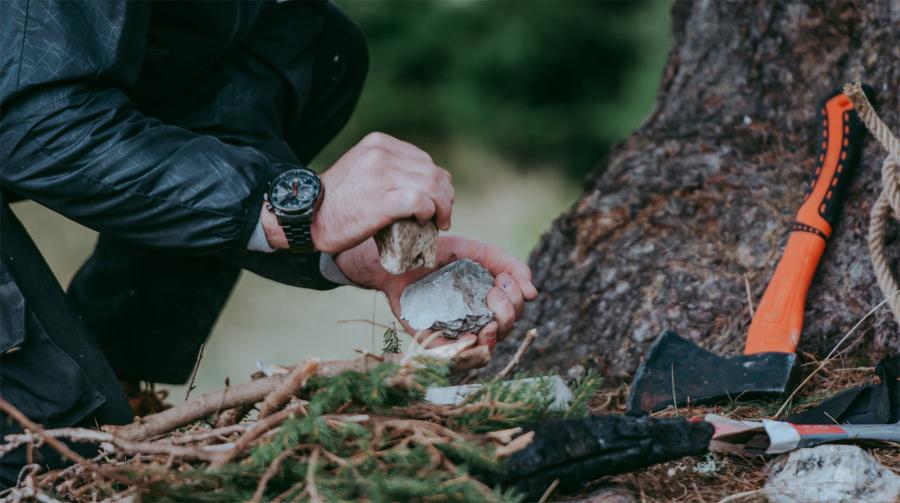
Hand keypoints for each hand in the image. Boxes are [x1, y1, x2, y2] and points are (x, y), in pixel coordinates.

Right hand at [304, 132, 452, 253]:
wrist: (306, 215)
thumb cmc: (336, 200)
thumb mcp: (361, 167)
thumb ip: (386, 167)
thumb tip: (419, 182)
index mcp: (379, 144)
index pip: (424, 160)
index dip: (437, 182)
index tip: (437, 200)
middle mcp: (381, 155)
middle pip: (432, 172)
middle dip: (445, 196)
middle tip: (443, 215)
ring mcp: (382, 176)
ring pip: (432, 186)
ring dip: (442, 207)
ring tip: (439, 222)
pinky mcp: (381, 201)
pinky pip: (420, 201)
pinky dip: (429, 212)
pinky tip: (425, 222)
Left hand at [335, 235, 537, 351]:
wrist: (402, 259)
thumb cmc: (441, 255)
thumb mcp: (480, 252)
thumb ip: (510, 265)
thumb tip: (533, 293)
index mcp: (490, 302)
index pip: (516, 311)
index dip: (516, 299)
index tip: (503, 279)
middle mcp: (477, 321)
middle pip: (507, 330)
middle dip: (508, 312)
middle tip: (493, 291)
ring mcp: (457, 334)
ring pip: (487, 350)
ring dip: (495, 334)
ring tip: (489, 319)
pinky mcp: (435, 342)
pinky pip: (456, 358)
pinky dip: (468, 352)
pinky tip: (472, 335)